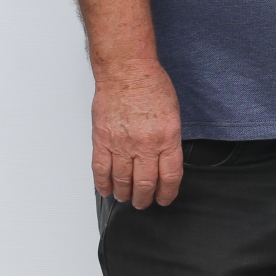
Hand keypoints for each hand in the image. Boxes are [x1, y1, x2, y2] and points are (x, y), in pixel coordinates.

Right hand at [91, 65, 182, 208]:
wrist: (127, 72)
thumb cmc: (152, 86)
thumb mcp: (174, 114)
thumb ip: (169, 139)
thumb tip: (165, 160)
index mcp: (168, 137)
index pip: (170, 176)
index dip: (168, 192)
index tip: (166, 199)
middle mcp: (145, 144)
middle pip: (146, 183)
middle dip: (146, 198)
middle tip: (145, 204)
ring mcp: (121, 144)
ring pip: (123, 180)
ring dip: (125, 194)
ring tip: (128, 199)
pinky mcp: (102, 140)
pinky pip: (101, 169)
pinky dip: (103, 183)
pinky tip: (107, 190)